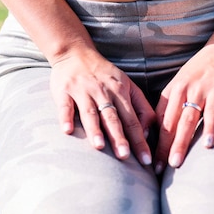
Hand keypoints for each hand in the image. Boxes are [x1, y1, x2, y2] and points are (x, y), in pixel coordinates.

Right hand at [50, 46, 155, 166]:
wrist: (76, 53)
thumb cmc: (105, 74)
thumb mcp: (127, 84)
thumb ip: (141, 106)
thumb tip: (149, 132)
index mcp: (120, 92)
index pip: (133, 120)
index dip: (139, 140)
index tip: (146, 160)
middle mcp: (103, 92)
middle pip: (113, 117)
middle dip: (119, 137)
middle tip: (125, 157)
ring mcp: (83, 91)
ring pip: (90, 112)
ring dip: (95, 129)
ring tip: (99, 146)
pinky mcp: (64, 91)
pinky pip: (65, 106)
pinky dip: (66, 117)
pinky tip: (67, 130)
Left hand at [154, 44, 213, 173]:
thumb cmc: (197, 74)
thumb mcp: (177, 87)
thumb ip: (166, 109)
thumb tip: (151, 136)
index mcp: (176, 91)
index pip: (166, 121)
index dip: (161, 144)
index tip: (156, 167)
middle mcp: (194, 89)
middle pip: (185, 119)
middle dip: (179, 142)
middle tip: (174, 164)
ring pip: (210, 109)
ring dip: (210, 127)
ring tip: (208, 146)